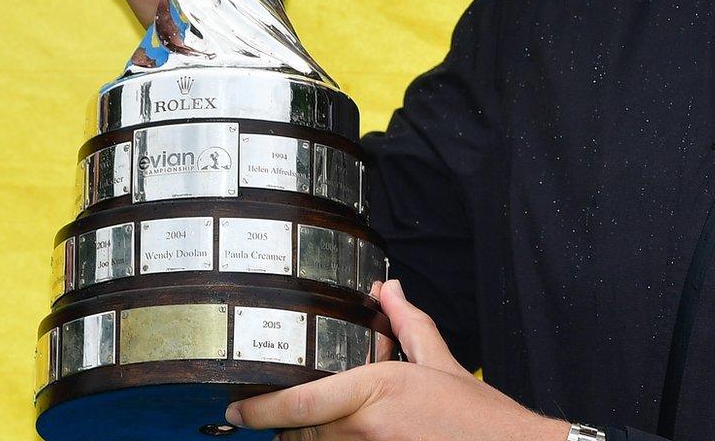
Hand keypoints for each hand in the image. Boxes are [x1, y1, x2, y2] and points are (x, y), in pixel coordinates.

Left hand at [226, 279, 566, 440]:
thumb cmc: (476, 416)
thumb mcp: (438, 361)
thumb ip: (406, 323)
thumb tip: (386, 290)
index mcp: (375, 390)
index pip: (299, 403)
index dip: (260, 410)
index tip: (238, 410)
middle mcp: (365, 428)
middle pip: (299, 433)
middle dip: (289, 426)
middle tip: (284, 415)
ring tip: (320, 430)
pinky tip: (343, 439)